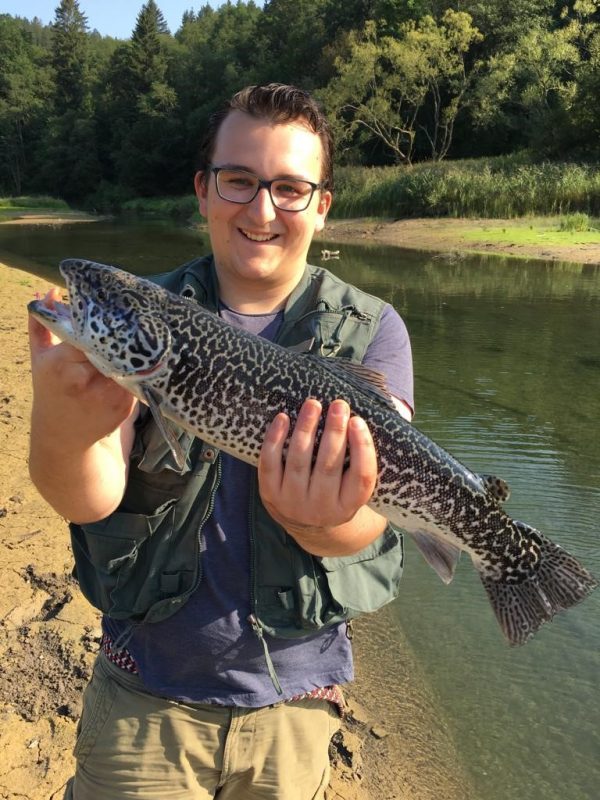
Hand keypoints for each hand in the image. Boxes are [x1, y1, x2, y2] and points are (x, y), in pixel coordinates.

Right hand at [29, 288, 135, 449]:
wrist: (61, 436)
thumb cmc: (50, 390)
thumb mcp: (40, 358)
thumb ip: (41, 324)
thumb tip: (49, 292)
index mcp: (61, 363)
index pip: (89, 332)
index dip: (101, 322)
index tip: (110, 311)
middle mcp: (84, 380)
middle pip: (111, 345)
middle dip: (119, 334)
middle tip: (133, 317)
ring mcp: (106, 395)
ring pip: (128, 361)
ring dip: (132, 351)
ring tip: (141, 337)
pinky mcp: (124, 407)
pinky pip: (136, 378)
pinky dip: (137, 369)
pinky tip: (138, 362)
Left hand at [258, 398, 381, 554]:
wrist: (306, 523)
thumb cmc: (336, 491)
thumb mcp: (353, 486)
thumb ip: (360, 461)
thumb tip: (362, 418)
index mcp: (349, 505)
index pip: (361, 477)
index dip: (362, 448)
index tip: (358, 420)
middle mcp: (322, 508)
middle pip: (329, 467)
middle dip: (334, 432)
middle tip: (339, 405)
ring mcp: (293, 502)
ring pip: (299, 462)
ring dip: (306, 429)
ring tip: (313, 404)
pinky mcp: (270, 494)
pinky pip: (270, 464)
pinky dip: (274, 439)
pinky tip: (282, 418)